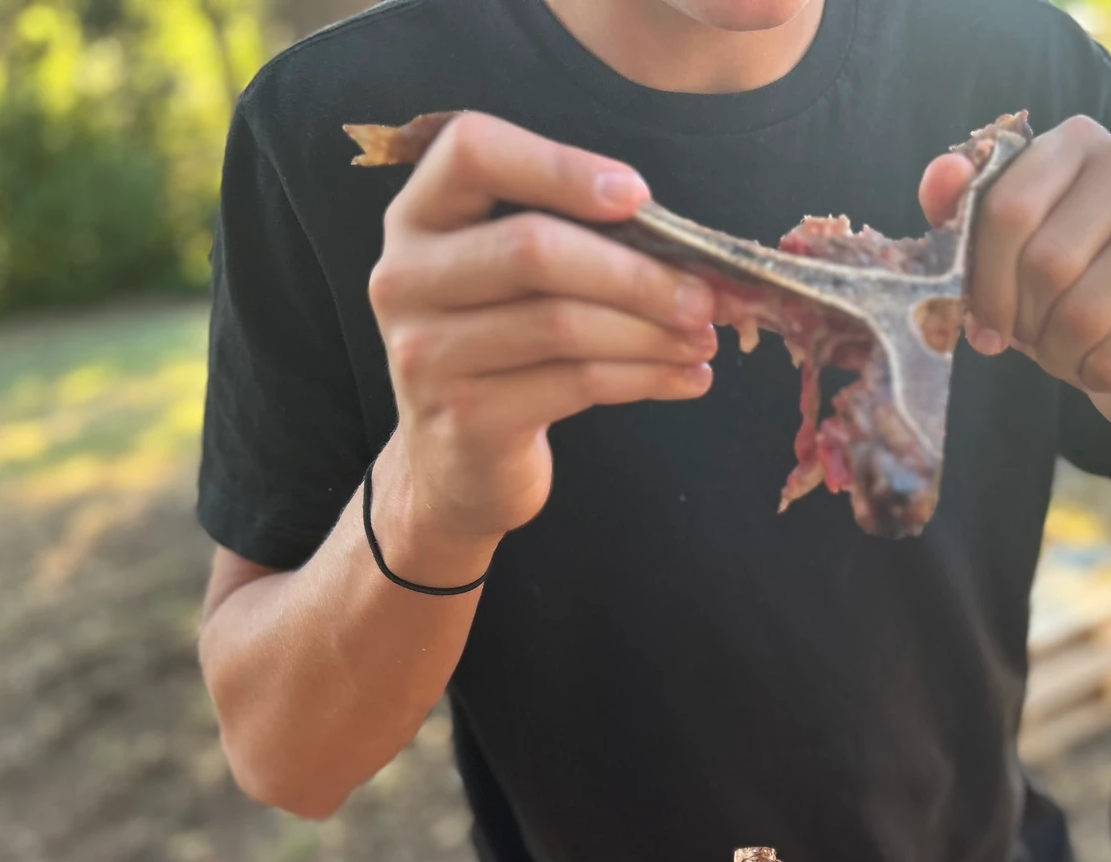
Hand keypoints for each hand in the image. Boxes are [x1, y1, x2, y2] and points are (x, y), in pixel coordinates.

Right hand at [366, 113, 718, 559]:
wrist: (456, 460)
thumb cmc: (505, 349)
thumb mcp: (515, 280)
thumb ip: (576, 242)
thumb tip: (689, 249)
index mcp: (420, 217)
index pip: (473, 151)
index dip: (559, 165)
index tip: (638, 195)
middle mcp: (405, 277)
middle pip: (532, 250)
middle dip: (636, 272)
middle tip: (704, 296)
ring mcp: (427, 352)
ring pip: (562, 324)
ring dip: (651, 331)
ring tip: (704, 339)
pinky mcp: (466, 417)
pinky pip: (575, 384)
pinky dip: (644, 378)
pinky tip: (685, 378)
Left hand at [920, 116, 1110, 435]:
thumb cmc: (1057, 295)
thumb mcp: (999, 257)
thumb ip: (961, 212)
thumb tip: (941, 176)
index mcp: (1076, 140)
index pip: (1006, 211)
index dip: (982, 283)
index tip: (982, 321)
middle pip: (1046, 263)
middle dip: (1024, 322)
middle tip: (1033, 336)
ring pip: (1083, 314)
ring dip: (1059, 355)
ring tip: (1068, 350)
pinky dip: (1096, 377)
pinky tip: (1107, 363)